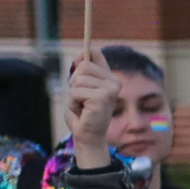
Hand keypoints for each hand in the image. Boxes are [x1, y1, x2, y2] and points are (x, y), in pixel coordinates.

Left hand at [66, 50, 119, 167]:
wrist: (87, 136)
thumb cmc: (82, 113)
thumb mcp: (80, 87)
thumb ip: (81, 71)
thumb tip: (81, 54)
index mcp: (110, 77)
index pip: (94, 52)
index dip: (81, 57)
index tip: (76, 63)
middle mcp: (115, 82)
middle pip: (83, 65)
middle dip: (74, 82)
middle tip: (82, 98)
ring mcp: (111, 89)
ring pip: (78, 79)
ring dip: (74, 94)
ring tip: (82, 106)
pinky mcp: (103, 98)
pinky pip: (76, 91)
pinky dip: (74, 102)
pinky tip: (83, 111)